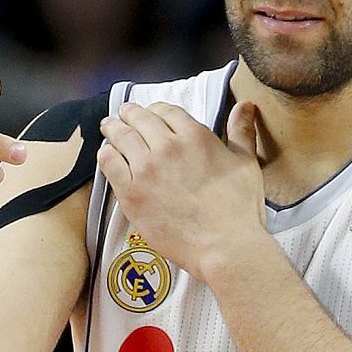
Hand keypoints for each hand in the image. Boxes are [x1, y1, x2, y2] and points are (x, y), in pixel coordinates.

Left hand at [97, 100, 265, 281]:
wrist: (225, 245)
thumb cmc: (238, 209)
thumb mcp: (246, 163)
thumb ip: (241, 131)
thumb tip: (245, 106)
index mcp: (195, 136)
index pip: (167, 110)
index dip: (156, 109)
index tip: (152, 113)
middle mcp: (167, 147)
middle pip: (140, 119)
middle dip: (130, 113)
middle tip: (124, 114)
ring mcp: (146, 169)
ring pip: (121, 137)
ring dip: (113, 128)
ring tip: (109, 127)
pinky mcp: (131, 193)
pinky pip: (109, 163)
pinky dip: (106, 154)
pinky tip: (107, 154)